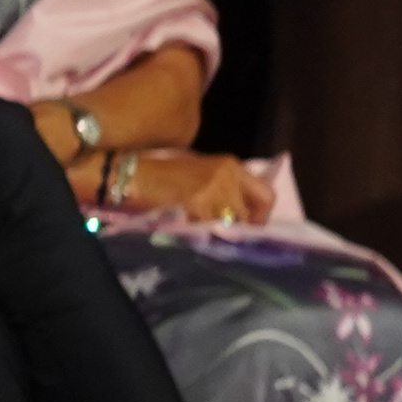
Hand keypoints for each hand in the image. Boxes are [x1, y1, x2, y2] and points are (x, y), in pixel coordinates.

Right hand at [108, 147, 267, 225]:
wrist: (134, 175)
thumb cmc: (164, 176)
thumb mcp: (203, 175)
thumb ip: (225, 190)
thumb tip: (241, 217)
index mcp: (232, 165)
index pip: (266, 195)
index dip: (260, 217)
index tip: (248, 227)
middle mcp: (228, 174)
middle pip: (248, 215)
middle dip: (237, 229)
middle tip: (221, 236)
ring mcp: (214, 188)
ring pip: (229, 224)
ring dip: (218, 233)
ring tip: (202, 233)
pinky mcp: (197, 202)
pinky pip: (209, 228)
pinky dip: (201, 234)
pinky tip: (188, 229)